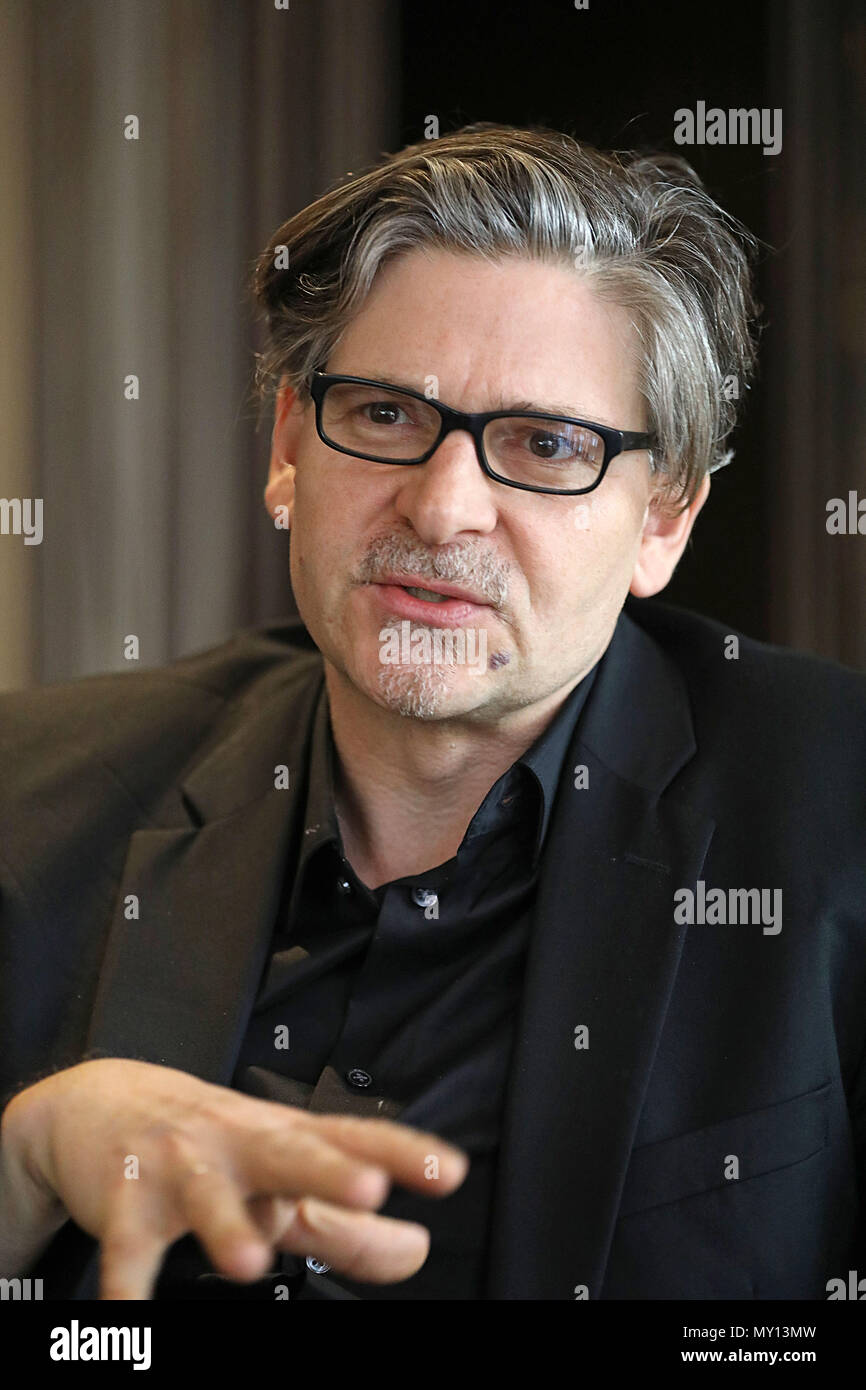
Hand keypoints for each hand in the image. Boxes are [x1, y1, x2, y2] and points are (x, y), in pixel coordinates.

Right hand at [1, 1058, 468, 1298]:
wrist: (98, 1101)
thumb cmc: (207, 1144)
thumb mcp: (278, 1174)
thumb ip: (347, 1222)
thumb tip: (416, 1250)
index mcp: (283, 1138)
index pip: (353, 1138)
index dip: (403, 1153)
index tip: (449, 1171)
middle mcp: (238, 1145)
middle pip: (289, 1153)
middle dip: (327, 1170)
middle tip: (367, 1188)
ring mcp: (179, 1169)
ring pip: (207, 1195)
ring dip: (225, 1226)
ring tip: (247, 1262)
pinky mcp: (125, 1204)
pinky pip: (126, 1252)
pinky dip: (127, 1288)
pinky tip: (130, 1318)